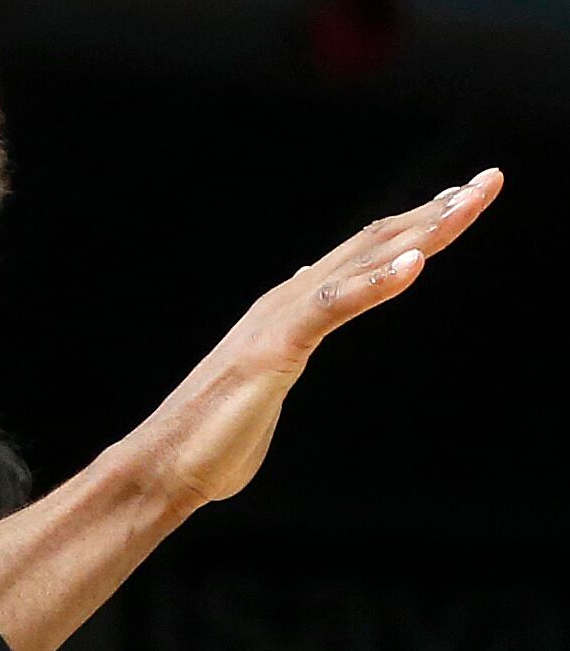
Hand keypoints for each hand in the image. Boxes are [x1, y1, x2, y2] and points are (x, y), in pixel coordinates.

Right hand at [140, 172, 503, 514]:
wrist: (161, 468)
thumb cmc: (211, 442)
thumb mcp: (264, 386)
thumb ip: (285, 356)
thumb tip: (290, 342)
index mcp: (291, 310)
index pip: (364, 255)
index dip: (416, 226)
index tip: (463, 202)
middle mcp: (288, 301)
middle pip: (374, 243)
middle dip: (436, 212)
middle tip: (490, 181)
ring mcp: (280, 320)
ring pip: (362, 263)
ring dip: (421, 232)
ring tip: (468, 203)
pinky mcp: (274, 348)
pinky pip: (334, 307)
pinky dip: (376, 283)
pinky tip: (416, 264)